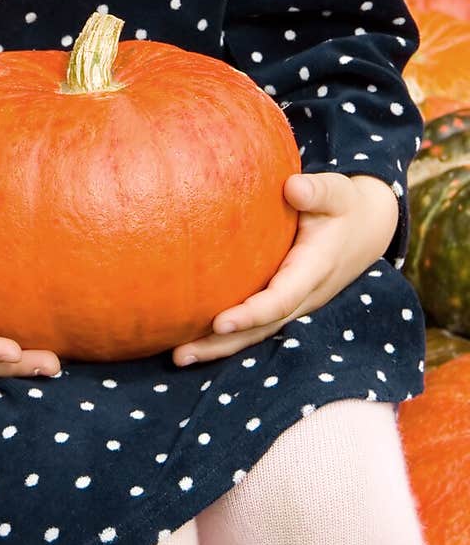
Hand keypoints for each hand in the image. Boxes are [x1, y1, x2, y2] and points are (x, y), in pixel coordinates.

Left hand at [172, 172, 398, 366]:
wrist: (366, 229)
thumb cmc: (343, 206)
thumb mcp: (336, 193)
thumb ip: (317, 190)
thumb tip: (294, 187)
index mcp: (313, 269)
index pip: (281, 299)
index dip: (252, 313)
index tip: (220, 322)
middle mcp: (303, 295)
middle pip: (261, 327)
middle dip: (223, 343)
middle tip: (181, 354)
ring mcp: (294, 303)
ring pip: (256, 332)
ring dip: (218, 348)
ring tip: (178, 356)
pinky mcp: (284, 302)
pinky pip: (255, 324)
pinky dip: (226, 337)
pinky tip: (192, 339)